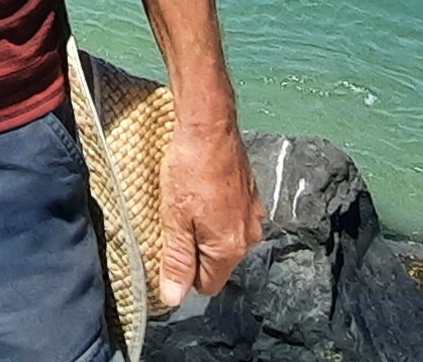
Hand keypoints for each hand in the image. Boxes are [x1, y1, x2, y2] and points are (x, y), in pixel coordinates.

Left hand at [155, 116, 260, 309]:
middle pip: (217, 263)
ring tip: (186, 206)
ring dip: (205, 231)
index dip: (185, 276)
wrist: (210, 126)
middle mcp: (248, 235)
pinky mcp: (251, 196)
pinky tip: (200, 194)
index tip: (169, 254)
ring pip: (224, 240)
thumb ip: (177, 260)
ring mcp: (253, 215)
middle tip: (174, 225)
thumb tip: (174, 297)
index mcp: (230, 247)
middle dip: (195, 252)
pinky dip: (216, 214)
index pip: (208, 285)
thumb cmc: (190, 169)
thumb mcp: (174, 218)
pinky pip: (231, 219)